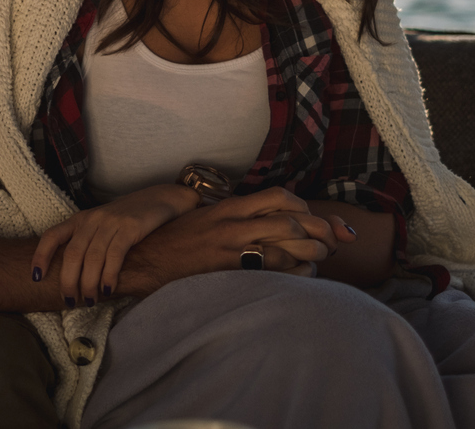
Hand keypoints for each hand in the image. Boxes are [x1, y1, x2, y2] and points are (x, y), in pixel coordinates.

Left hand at [31, 184, 197, 305]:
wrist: (159, 200)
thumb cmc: (126, 220)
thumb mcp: (99, 227)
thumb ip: (85, 245)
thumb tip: (69, 279)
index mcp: (80, 219)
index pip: (52, 236)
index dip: (40, 257)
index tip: (36, 278)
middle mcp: (92, 219)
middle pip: (72, 254)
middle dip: (68, 281)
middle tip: (70, 301)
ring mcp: (111, 222)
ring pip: (92, 258)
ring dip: (89, 283)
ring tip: (90, 300)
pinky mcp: (130, 227)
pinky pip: (114, 255)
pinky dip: (108, 275)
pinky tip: (108, 289)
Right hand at [117, 187, 356, 295]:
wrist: (144, 261)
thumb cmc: (173, 240)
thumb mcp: (202, 217)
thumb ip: (231, 214)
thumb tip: (260, 214)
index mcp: (228, 207)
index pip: (278, 197)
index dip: (304, 207)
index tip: (315, 219)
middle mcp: (233, 224)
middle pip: (292, 221)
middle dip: (320, 232)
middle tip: (330, 242)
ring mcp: (232, 248)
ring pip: (288, 246)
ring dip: (312, 254)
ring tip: (318, 260)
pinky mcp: (230, 272)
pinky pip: (274, 271)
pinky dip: (295, 274)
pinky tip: (299, 277)